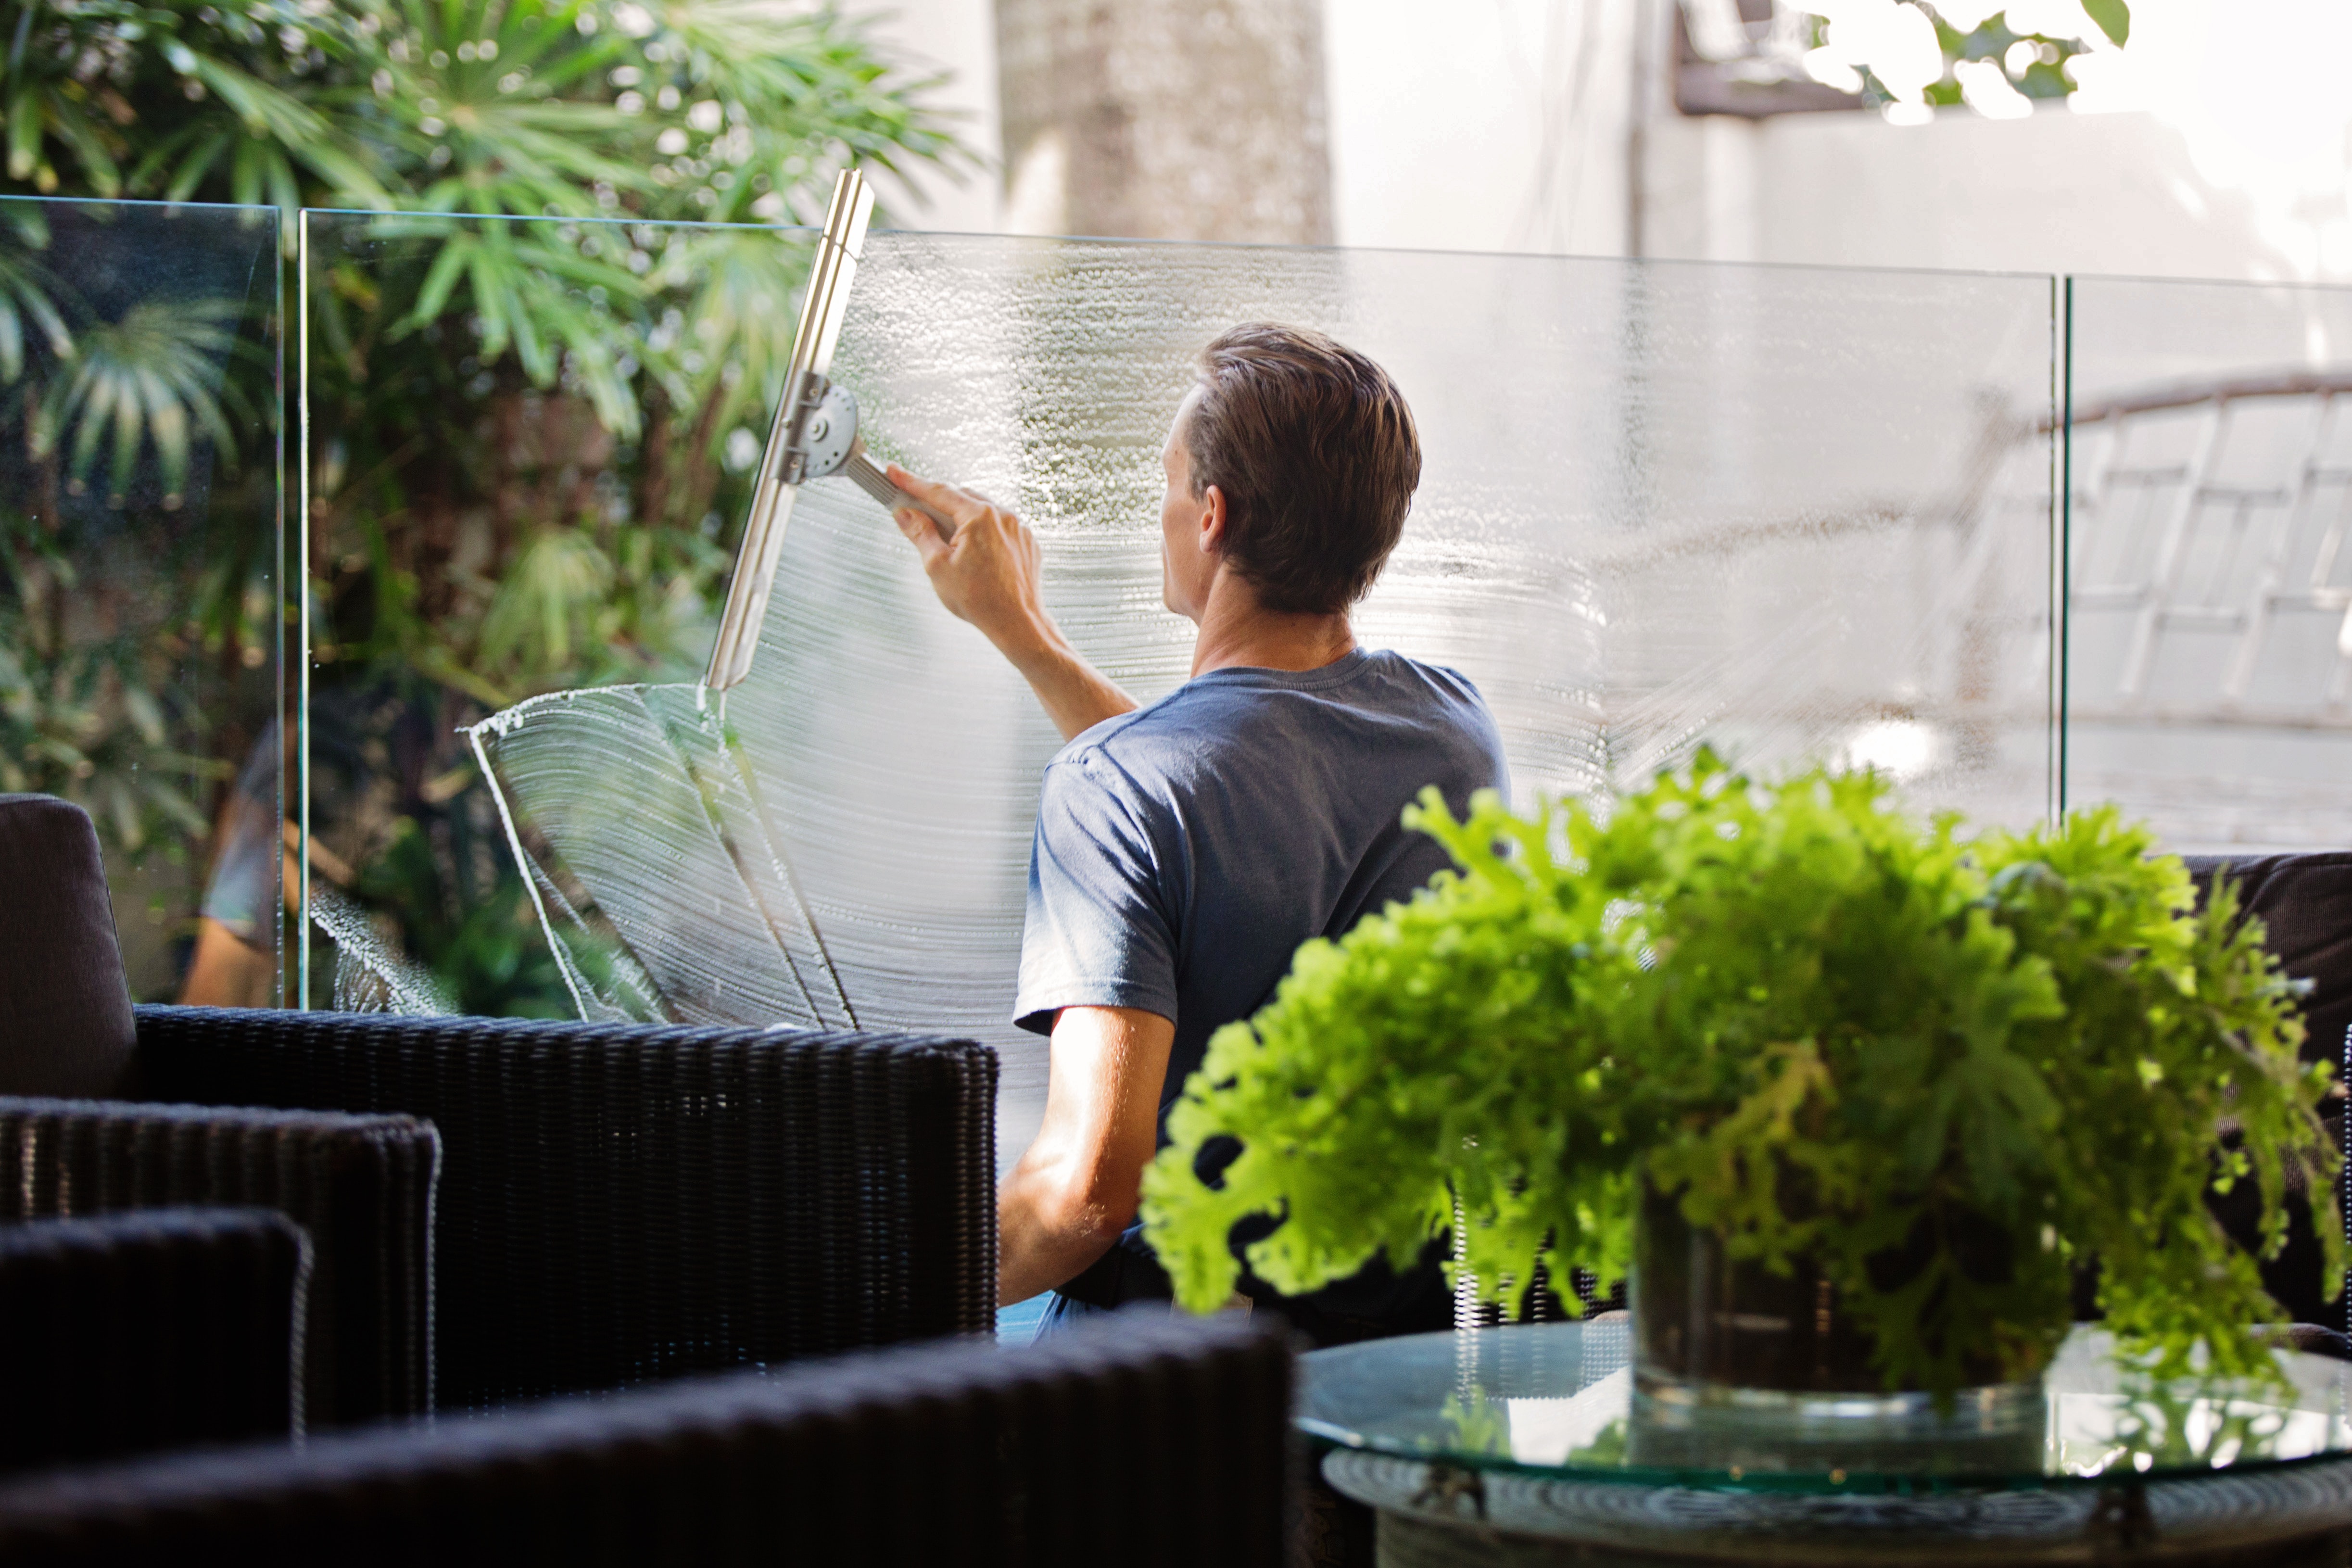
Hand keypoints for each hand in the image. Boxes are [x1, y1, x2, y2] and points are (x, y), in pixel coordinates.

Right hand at [888, 464, 1048, 656]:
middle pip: (961, 497)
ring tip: (948, 542)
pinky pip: (1000, 526)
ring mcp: (1019, 527)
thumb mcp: (937, 566)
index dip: (911, 482)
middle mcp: (1003, 515)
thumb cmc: (978, 599)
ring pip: (982, 510)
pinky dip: (983, 531)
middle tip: (916, 510)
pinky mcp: (1027, 541)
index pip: (938, 491)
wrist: (1018, 623)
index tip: (894, 472)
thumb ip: (920, 534)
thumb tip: (904, 513)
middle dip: (938, 503)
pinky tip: (974, 553)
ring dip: (962, 517)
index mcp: (979, 516)